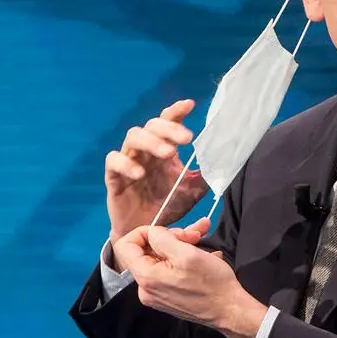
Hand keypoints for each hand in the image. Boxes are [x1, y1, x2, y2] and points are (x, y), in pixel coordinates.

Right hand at [105, 99, 208, 246]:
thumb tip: (223, 160)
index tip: (190, 105)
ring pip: (133, 137)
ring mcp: (129, 162)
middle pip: (152, 126)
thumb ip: (205, 175)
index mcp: (165, 150)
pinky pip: (113, 162)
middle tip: (187, 138)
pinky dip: (126, 164)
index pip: (169, 122)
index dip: (177, 112)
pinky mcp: (114, 177)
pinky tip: (140, 173)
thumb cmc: (168, 206)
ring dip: (151, 142)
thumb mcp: (193, 191)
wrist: (147, 232)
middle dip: (169, 128)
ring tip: (168, 153)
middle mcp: (147, 151)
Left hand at [113, 219, 266, 337]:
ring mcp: (157, 294)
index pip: (126, 245)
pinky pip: (169, 271)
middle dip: (172, 237)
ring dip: (182, 245)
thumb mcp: (187, 253)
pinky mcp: (168, 297)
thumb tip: (153, 233)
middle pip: (148, 252)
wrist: (230, 310)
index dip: (145, 231)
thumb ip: (163, 239)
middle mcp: (146, 288)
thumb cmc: (211, 282)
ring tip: (204, 237)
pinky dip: (185, 259)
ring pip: (162, 260)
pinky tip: (206, 255)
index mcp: (146, 277)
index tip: (168, 230)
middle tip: (196, 234)